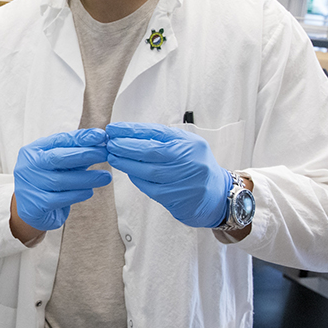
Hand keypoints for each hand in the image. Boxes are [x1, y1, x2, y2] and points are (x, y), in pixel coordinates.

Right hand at [13, 128, 112, 232]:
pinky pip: (61, 199)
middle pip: (57, 158)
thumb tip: (100, 141)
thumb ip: (74, 153)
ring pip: (61, 180)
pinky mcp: (36, 206)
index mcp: (33, 151)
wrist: (31, 210)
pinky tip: (90, 191)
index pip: (58, 140)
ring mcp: (30, 186)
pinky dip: (78, 194)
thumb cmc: (48, 181)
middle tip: (105, 154)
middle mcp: (28, 166)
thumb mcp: (57, 163)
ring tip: (106, 177)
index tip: (101, 135)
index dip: (80, 138)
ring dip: (87, 178)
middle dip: (84, 154)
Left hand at [103, 122, 231, 228]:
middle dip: (126, 147)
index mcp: (190, 144)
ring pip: (149, 171)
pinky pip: (150, 187)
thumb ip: (163, 139)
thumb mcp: (186, 145)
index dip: (132, 130)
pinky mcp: (177, 198)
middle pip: (152, 152)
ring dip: (127, 164)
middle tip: (110, 144)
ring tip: (113, 157)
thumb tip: (128, 134)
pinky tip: (128, 172)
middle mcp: (189, 161)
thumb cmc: (196, 166)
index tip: (113, 129)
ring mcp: (184, 181)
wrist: (217, 196)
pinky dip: (136, 179)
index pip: (156, 133)